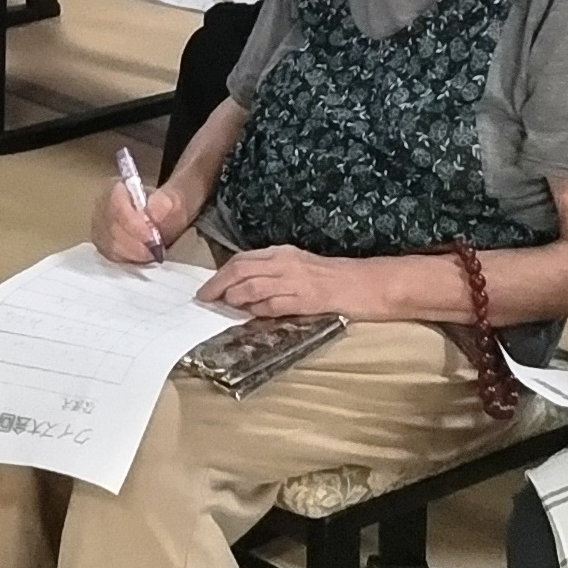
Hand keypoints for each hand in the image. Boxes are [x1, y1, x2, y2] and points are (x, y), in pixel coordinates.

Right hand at [94, 170, 186, 265]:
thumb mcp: (173, 200)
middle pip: (112, 230)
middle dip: (136, 243)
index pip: (117, 208)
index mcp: (115, 188)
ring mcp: (98, 226)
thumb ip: (164, 202)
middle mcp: (101, 206)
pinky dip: (129, 259)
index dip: (134, 225)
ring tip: (152, 251)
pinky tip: (142, 255)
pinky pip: (111, 256)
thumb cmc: (165, 208)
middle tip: (156, 248)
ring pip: (111, 246)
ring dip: (135, 252)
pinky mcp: (101, 244)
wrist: (164, 218)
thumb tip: (153, 211)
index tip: (153, 236)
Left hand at [196, 248, 383, 319]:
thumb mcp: (297, 267)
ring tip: (223, 306)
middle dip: (218, 285)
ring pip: (254, 286)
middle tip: (204, 298)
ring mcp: (296, 281)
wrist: (363, 284)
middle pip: (241, 270)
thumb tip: (241, 289)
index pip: (242, 260)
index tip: (205, 288)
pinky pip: (274, 304)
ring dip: (234, 297)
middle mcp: (285, 263)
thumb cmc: (330, 277)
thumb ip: (271, 274)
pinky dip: (258, 310)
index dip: (219, 274)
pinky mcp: (306, 299)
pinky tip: (249, 315)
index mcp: (281, 253)